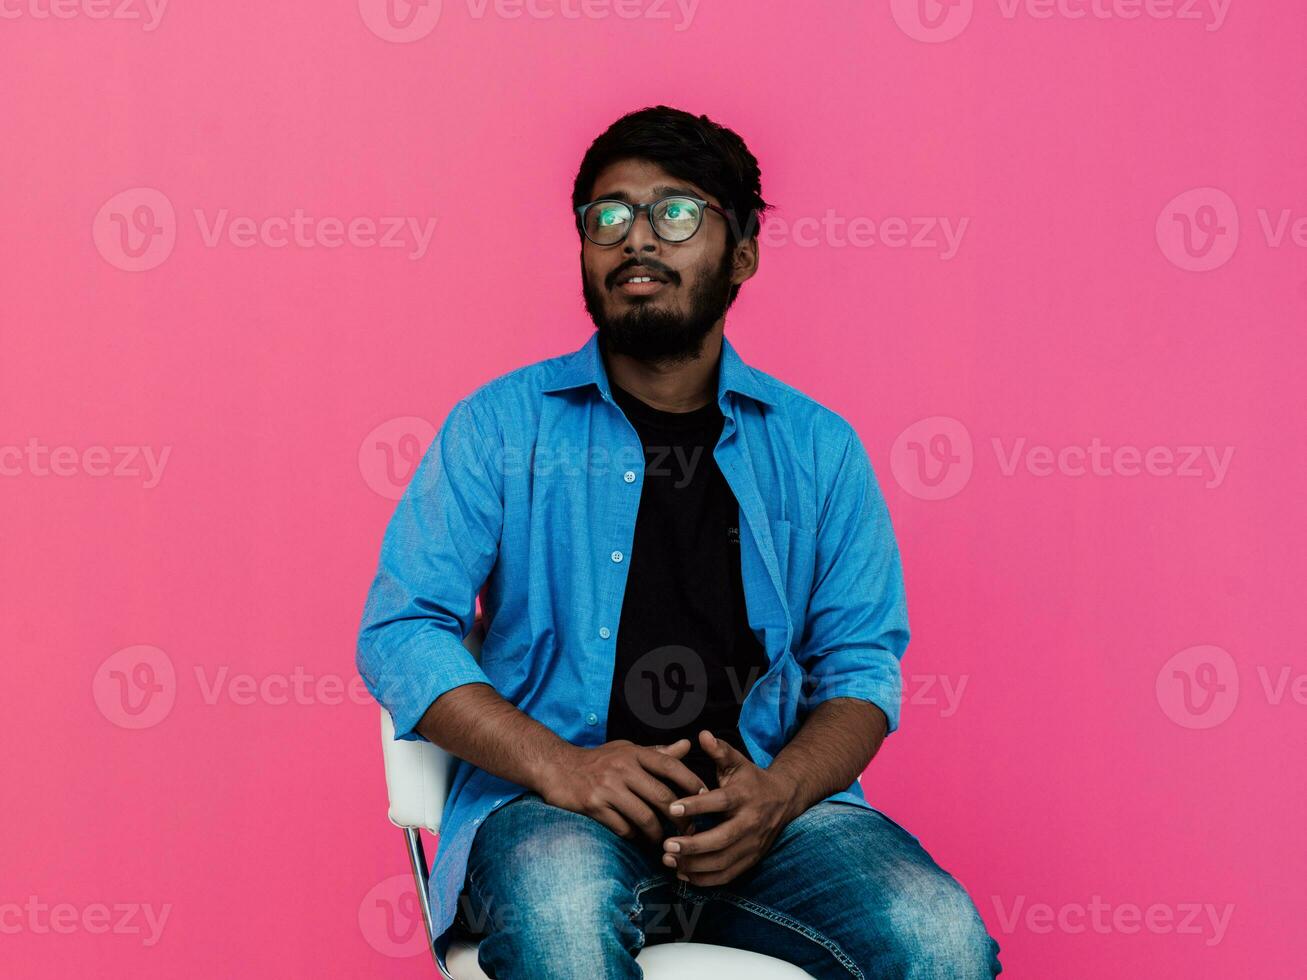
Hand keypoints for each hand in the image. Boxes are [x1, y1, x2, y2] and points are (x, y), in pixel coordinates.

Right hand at [536, 738, 705, 846]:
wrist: (556, 767)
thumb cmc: (598, 760)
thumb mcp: (627, 750)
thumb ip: (658, 753)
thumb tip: (687, 745)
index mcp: (634, 753)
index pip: (671, 766)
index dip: (692, 783)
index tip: (705, 799)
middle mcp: (623, 768)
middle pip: (662, 797)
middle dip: (680, 818)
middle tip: (689, 830)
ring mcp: (608, 788)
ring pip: (645, 817)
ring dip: (658, 834)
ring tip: (664, 841)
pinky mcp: (594, 806)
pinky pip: (623, 828)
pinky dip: (634, 837)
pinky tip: (638, 839)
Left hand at [660, 730, 799, 886]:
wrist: (783, 800)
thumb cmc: (751, 780)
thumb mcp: (737, 762)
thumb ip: (719, 751)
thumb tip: (702, 734)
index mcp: (744, 796)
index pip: (719, 802)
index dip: (696, 806)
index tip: (672, 809)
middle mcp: (750, 822)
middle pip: (721, 838)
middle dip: (693, 845)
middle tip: (666, 845)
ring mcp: (752, 844)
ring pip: (723, 861)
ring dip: (694, 865)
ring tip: (668, 860)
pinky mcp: (751, 860)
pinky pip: (727, 875)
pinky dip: (705, 879)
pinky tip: (683, 874)